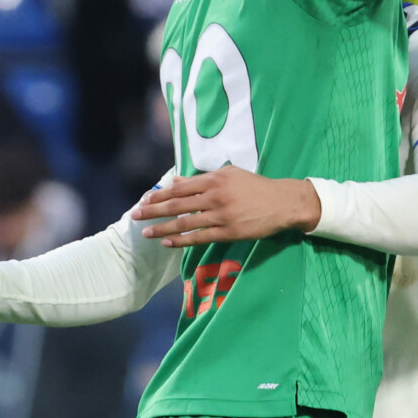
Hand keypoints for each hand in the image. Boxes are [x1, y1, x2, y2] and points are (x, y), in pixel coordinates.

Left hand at [133, 166, 321, 245]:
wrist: (282, 202)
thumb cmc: (256, 186)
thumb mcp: (230, 174)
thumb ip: (204, 178)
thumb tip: (178, 181)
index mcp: (214, 179)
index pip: (180, 187)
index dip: (160, 194)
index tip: (145, 199)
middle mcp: (214, 196)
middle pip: (177, 204)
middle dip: (153, 210)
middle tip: (135, 215)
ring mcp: (221, 215)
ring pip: (185, 222)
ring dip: (163, 228)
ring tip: (146, 232)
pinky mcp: (228, 231)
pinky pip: (199, 237)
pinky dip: (182, 240)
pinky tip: (168, 243)